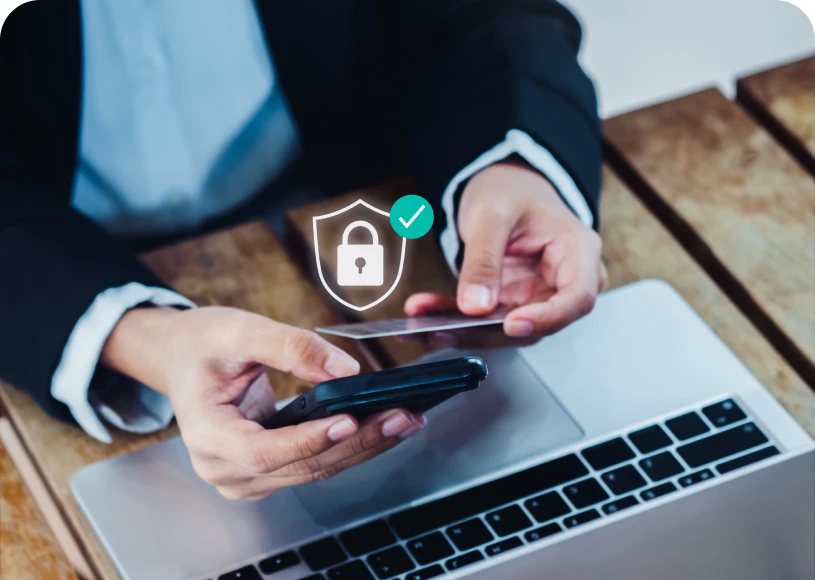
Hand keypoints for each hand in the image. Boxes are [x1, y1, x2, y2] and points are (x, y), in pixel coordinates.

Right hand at [100, 306, 423, 499]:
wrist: (183, 357)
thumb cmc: (203, 345)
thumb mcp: (239, 330)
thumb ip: (291, 346)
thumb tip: (345, 370)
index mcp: (206, 435)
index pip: (263, 451)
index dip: (309, 440)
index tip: (349, 420)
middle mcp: (225, 468)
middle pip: (301, 466)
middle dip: (356, 441)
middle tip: (401, 415)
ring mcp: (247, 476)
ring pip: (315, 470)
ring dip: (363, 446)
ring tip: (403, 419)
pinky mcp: (268, 471)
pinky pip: (315, 464)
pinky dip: (349, 445)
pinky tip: (380, 425)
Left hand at [406, 159, 606, 336]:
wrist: (502, 186)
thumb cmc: (511, 190)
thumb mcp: (493, 215)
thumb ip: (484, 260)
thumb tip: (475, 305)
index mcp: (578, 252)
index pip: (576, 298)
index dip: (547, 318)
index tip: (511, 324)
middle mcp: (564, 281)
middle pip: (537, 323)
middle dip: (486, 331)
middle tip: (442, 329)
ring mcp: (538, 296)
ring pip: (505, 329)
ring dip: (461, 329)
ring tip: (420, 322)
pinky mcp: (512, 303)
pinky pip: (484, 319)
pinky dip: (452, 317)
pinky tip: (424, 311)